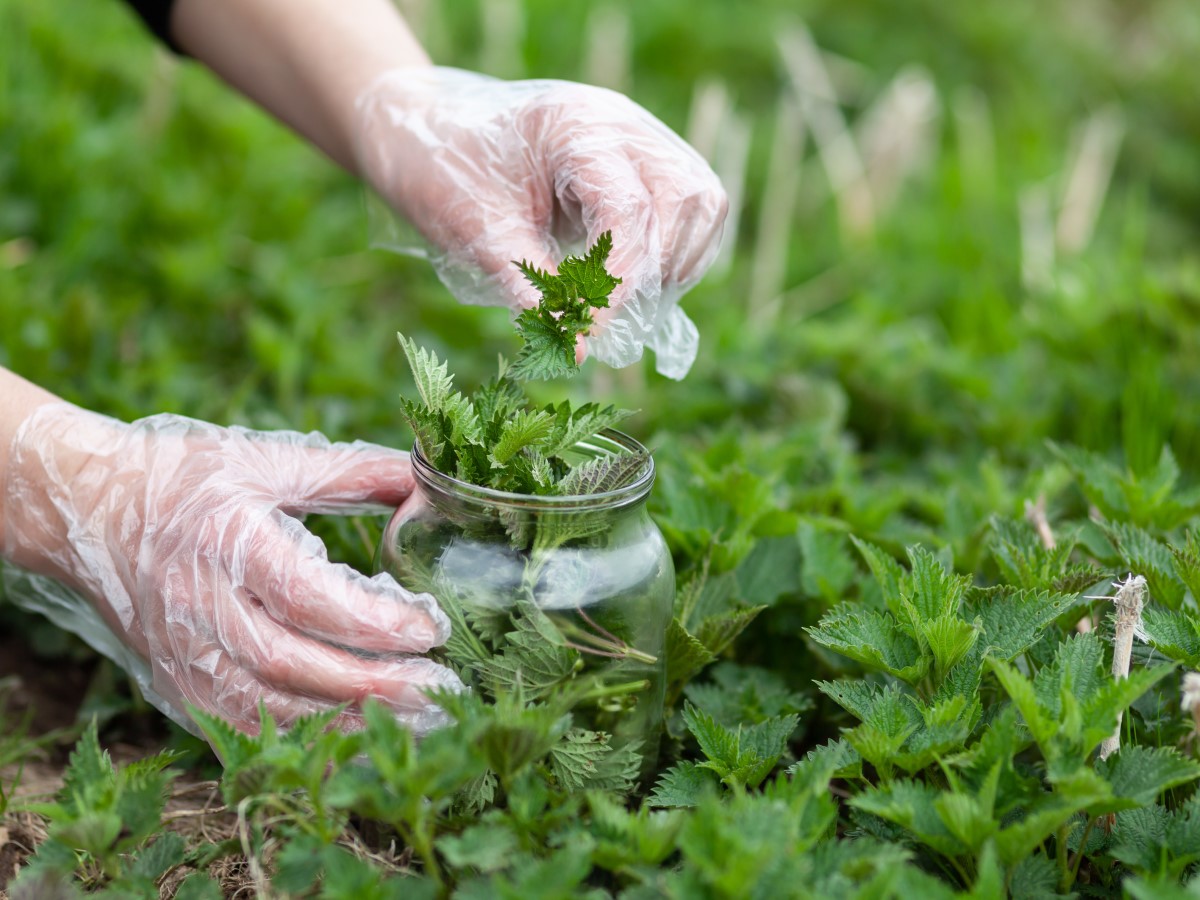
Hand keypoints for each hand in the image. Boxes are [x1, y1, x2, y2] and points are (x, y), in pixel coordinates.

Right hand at [1, 403, 460, 734]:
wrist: (89, 512)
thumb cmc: (186, 480)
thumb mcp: (268, 460)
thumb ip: (351, 472)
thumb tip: (428, 479)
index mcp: (226, 541)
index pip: (305, 595)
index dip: (372, 621)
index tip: (431, 627)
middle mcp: (199, 606)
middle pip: (290, 663)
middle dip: (372, 685)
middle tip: (441, 688)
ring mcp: (181, 655)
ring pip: (267, 708)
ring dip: (345, 722)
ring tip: (417, 720)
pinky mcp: (175, 687)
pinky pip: (242, 729)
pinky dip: (302, 742)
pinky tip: (356, 740)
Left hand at [354, 67, 728, 378]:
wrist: (426, 128)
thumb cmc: (445, 171)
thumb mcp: (478, 231)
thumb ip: (532, 286)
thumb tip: (574, 346)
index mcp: (576, 127)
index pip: (629, 210)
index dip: (616, 282)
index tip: (586, 333)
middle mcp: (621, 123)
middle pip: (687, 198)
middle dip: (656, 269)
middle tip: (606, 315)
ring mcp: (639, 136)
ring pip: (702, 200)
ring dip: (675, 260)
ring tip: (622, 300)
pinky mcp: (643, 159)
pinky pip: (690, 204)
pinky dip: (672, 250)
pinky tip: (630, 279)